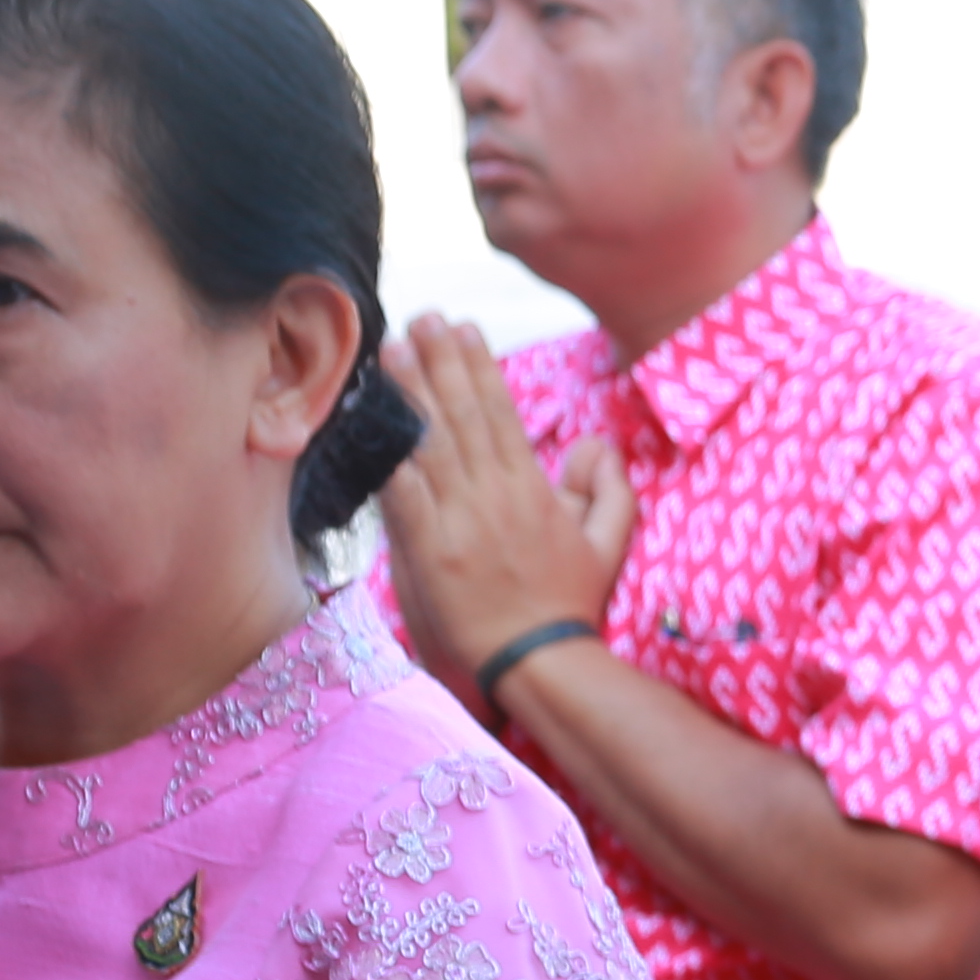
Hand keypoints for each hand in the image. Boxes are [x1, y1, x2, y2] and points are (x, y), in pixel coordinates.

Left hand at [374, 316, 633, 697]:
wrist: (537, 661)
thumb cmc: (570, 603)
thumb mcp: (609, 542)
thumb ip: (607, 487)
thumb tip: (594, 443)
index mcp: (531, 488)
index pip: (499, 412)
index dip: (477, 365)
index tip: (462, 327)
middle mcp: (491, 495)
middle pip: (460, 415)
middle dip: (439, 361)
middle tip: (420, 318)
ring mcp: (456, 522)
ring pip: (428, 444)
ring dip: (408, 394)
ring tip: (392, 351)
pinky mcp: (426, 551)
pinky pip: (401, 493)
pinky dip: (386, 456)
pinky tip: (370, 422)